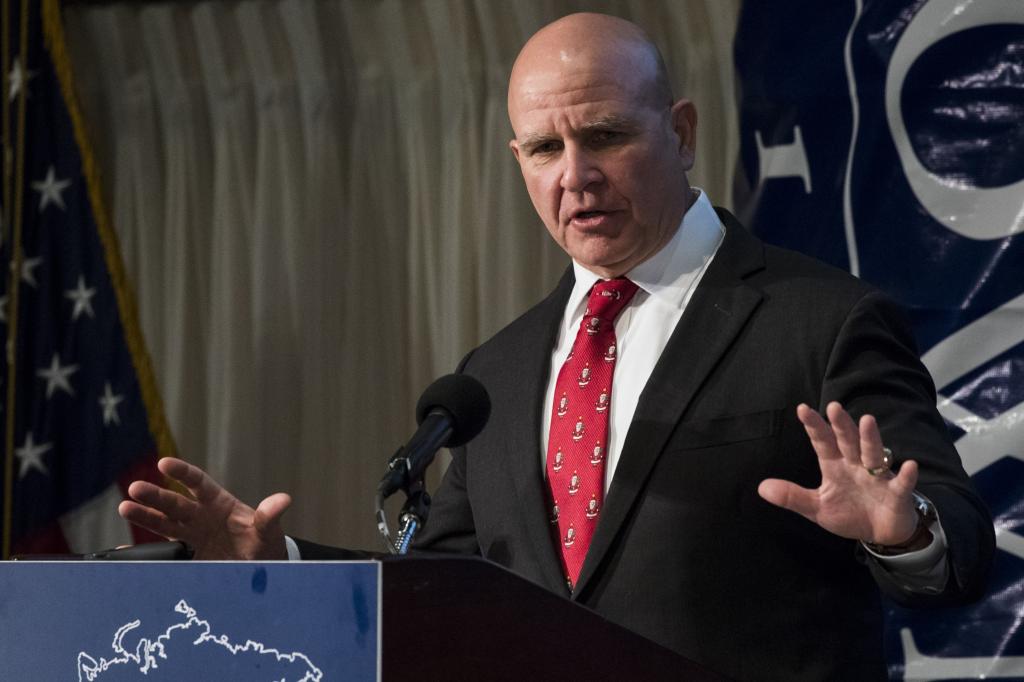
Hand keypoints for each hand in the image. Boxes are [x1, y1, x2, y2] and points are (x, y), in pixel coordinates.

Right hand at [118, 457, 290, 559]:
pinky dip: (144, 554)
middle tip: (134, 488)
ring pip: (163, 523)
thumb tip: (283, 500)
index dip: (182, 473)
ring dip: (144, 516)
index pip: (198, 483)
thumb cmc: (265, 544)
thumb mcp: (269, 530)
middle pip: (175, 503)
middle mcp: (200, 516)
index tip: (164, 463)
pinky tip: (126, 553)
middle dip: (155, 496)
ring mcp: (191, 536)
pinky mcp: (186, 557)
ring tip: (125, 508)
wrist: (259, 571)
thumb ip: (270, 516)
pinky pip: (162, 553)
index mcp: (219, 503)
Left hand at [758, 402, 919, 545]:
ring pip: (873, 454)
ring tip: (867, 420)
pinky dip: (907, 475)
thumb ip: (792, 496)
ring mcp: (878, 477)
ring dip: (870, 439)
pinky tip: (910, 465)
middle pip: (848, 441)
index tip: (802, 409)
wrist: (881, 533)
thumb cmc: (849, 513)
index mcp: (835, 466)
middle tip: (833, 406)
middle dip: (841, 425)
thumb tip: (761, 488)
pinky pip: (902, 483)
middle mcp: (856, 465)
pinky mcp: (897, 493)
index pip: (822, 442)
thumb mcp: (817, 507)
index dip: (814, 427)